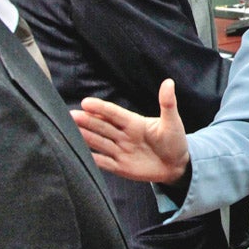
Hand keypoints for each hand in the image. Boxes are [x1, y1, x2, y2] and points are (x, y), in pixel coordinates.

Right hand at [70, 78, 189, 183]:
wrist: (177, 165)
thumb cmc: (174, 140)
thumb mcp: (172, 122)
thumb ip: (167, 104)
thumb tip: (169, 82)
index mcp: (134, 123)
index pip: (114, 113)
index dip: (101, 108)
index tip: (86, 102)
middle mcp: (124, 135)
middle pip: (103, 127)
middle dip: (88, 121)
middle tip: (72, 115)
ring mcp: (121, 151)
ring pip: (100, 143)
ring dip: (86, 137)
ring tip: (71, 130)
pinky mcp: (121, 167)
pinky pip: (104, 162)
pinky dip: (93, 159)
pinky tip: (81, 154)